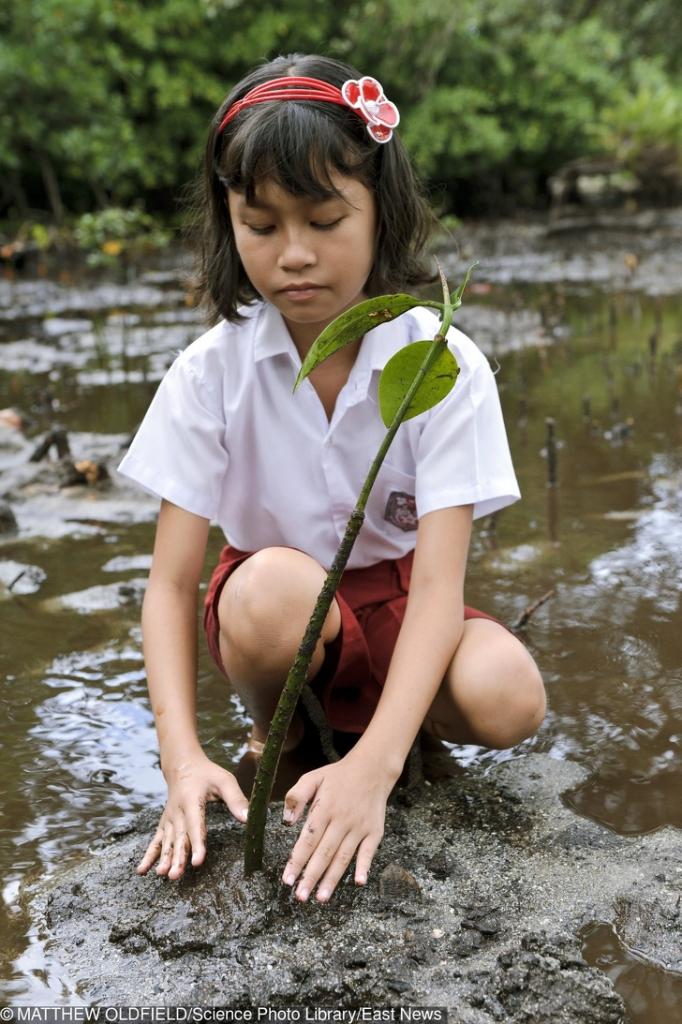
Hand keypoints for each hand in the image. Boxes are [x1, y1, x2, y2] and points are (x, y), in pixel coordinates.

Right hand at [136, 753, 248, 880]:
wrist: (182, 765)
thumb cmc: (207, 774)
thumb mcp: (224, 781)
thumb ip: (236, 799)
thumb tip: (248, 819)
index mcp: (192, 800)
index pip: (195, 825)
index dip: (197, 844)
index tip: (197, 861)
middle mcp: (177, 811)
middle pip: (179, 838)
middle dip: (177, 858)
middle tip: (176, 876)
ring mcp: (169, 819)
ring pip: (167, 842)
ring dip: (164, 859)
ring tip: (163, 875)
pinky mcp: (164, 824)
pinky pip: (156, 841)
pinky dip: (149, 856)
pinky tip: (142, 871)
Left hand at [280, 749, 396, 902]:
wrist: (372, 769)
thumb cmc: (338, 775)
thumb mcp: (313, 778)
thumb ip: (296, 796)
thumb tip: (286, 821)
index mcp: (325, 808)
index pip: (308, 840)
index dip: (297, 861)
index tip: (287, 880)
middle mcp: (342, 820)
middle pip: (324, 853)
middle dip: (311, 876)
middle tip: (300, 897)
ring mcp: (359, 827)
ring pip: (343, 856)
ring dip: (332, 879)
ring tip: (321, 898)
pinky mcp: (375, 831)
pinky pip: (369, 852)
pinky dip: (364, 866)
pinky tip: (359, 882)